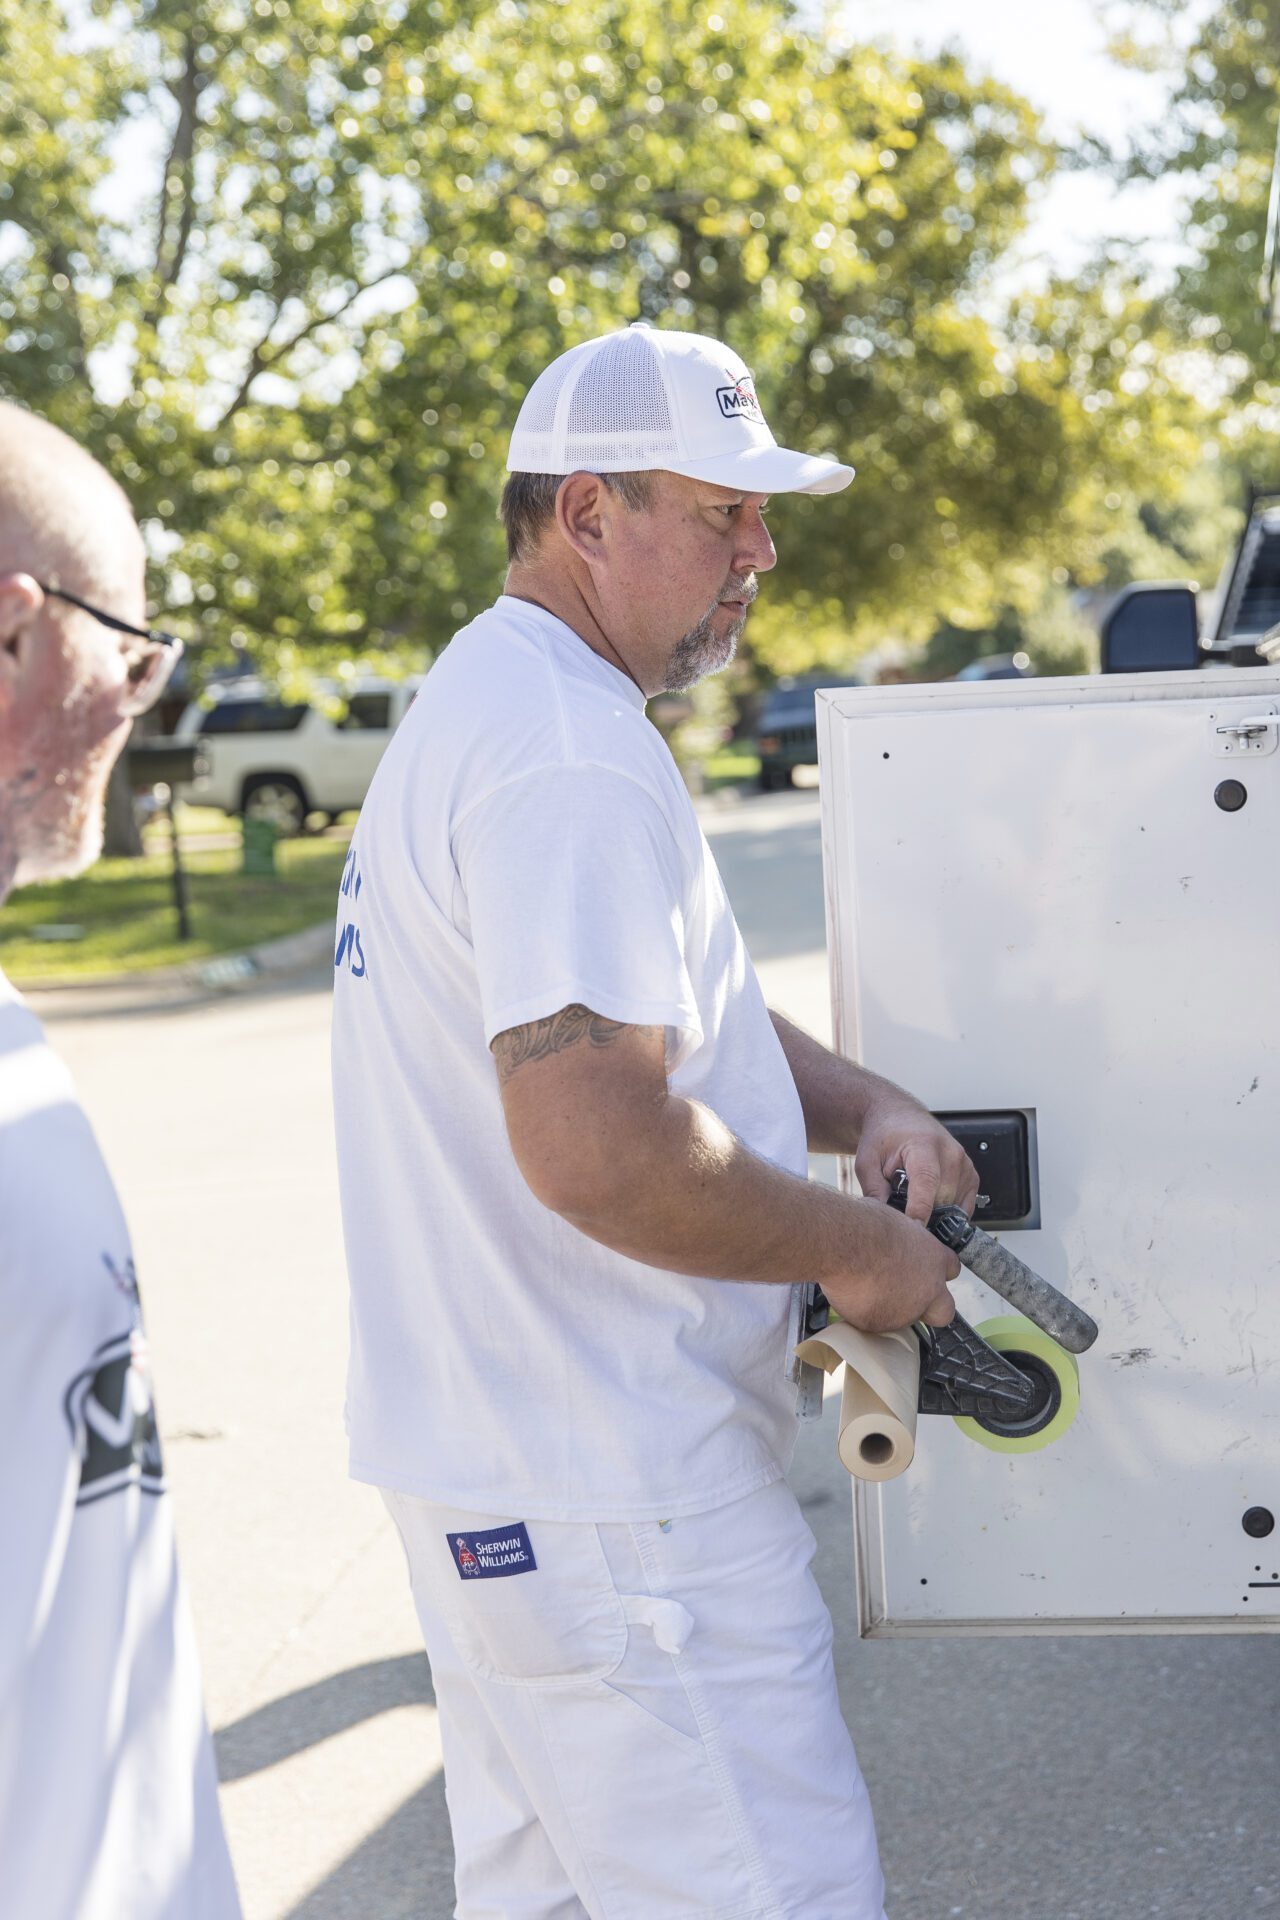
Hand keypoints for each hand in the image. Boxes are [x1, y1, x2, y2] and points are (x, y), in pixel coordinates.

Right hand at [823, 1199, 958, 1332]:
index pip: (951, 1270)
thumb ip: (906, 1242)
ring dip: (890, 1307)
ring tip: (866, 1285)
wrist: (843, 1244)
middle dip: (930, 1308)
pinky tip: (851, 1293)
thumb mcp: (896, 1223)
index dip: (936, 1272)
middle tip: (906, 1295)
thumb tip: (899, 1242)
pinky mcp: (878, 1324)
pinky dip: (864, 1311)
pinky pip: (873, 1322)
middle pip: (943, 1312)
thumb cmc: (866, 1225)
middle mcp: (927, 1290)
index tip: (923, 1269)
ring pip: (903, 1318)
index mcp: (934, 1259)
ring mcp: (905, 1312)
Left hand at [853, 1098, 978, 1224]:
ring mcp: (965, 1165)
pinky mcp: (972, 1176)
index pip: (927, 1183)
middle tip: (901, 1209)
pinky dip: (946, 1212)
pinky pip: (963, 1208)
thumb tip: (885, 1222)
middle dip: (920, 1214)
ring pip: (953, 1209)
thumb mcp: (867, 1162)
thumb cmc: (883, 1137)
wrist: (899, 1118)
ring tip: (913, 1197)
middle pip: (940, 1201)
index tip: (913, 1232)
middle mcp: (950, 1154)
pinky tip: (929, 1201)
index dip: (920, 1210)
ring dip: (933, 1213)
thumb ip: (874, 1191)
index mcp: (923, 1145)